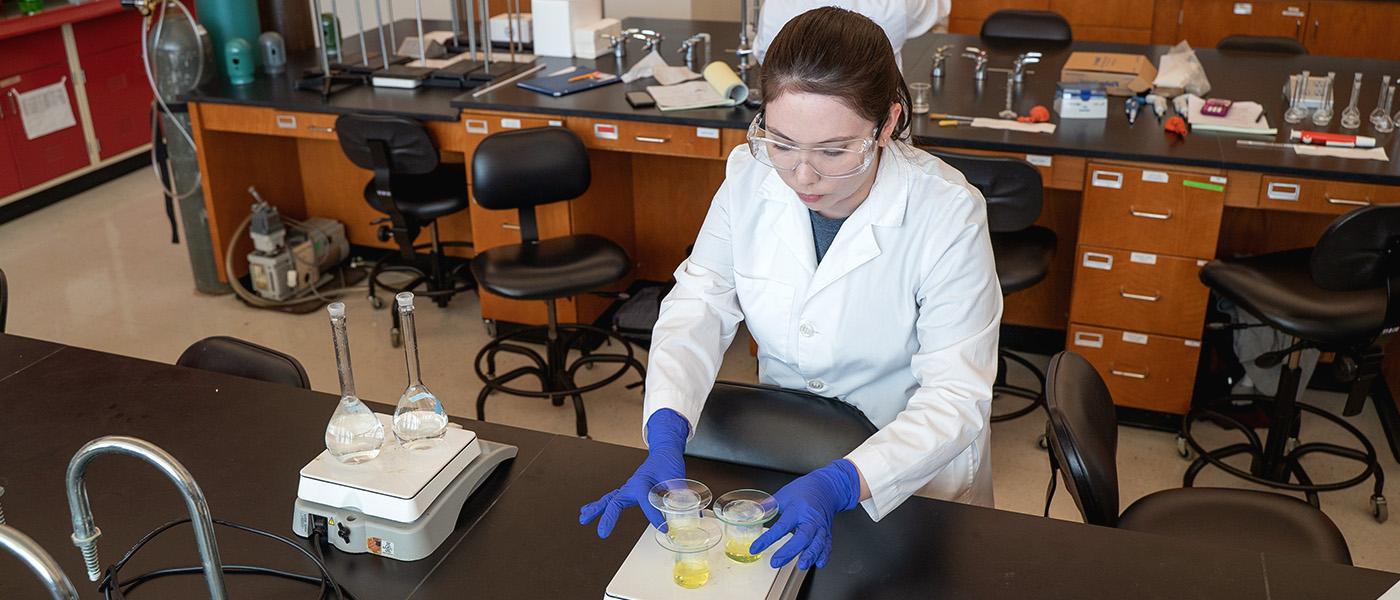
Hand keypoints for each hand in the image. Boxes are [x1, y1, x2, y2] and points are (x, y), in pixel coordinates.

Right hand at [578, 408, 689, 537]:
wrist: (663, 452)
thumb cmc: (667, 462)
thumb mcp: (676, 476)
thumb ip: (678, 493)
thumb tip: (688, 510)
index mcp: (642, 482)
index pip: (646, 503)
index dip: (654, 516)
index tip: (663, 528)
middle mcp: (632, 486)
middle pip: (615, 502)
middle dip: (608, 517)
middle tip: (602, 532)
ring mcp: (628, 489)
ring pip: (609, 500)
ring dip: (596, 509)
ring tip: (583, 518)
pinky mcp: (629, 491)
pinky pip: (612, 499)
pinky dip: (601, 505)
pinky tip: (589, 510)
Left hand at [749, 459, 859, 569]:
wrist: (826, 487)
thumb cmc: (804, 490)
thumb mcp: (784, 494)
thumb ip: (769, 506)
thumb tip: (753, 514)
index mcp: (797, 509)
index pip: (781, 526)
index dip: (768, 539)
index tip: (756, 548)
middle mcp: (811, 519)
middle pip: (802, 537)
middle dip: (789, 551)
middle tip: (776, 562)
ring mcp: (820, 527)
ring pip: (817, 543)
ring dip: (810, 555)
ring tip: (801, 565)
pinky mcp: (827, 533)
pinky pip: (827, 545)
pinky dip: (824, 555)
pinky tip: (819, 563)